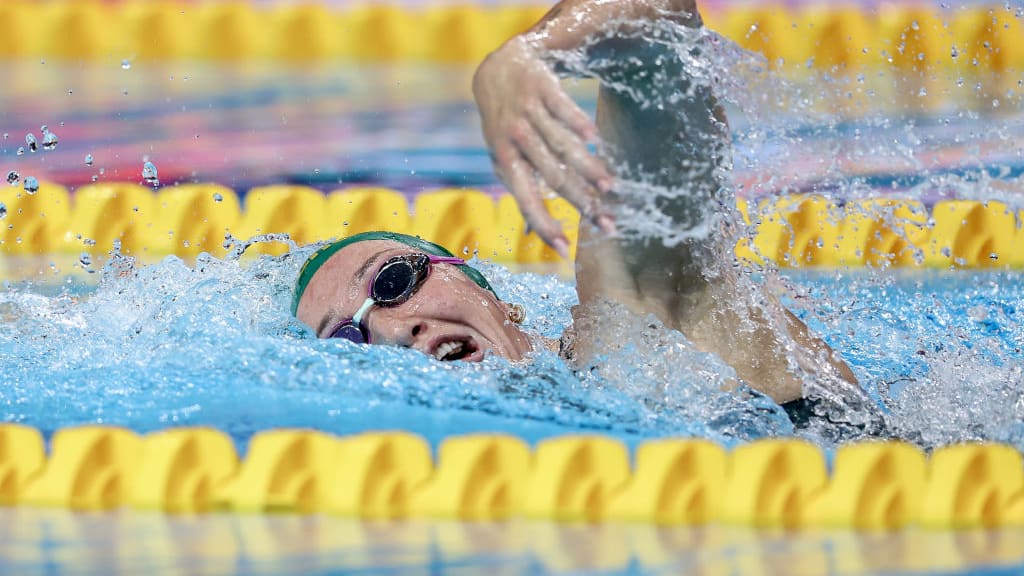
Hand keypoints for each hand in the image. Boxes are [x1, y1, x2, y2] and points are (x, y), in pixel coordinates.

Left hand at [473, 36, 615, 257]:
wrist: (497, 69)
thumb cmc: (504, 123)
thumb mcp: (503, 154)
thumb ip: (520, 186)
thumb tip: (534, 230)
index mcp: (506, 161)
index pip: (527, 200)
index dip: (545, 225)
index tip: (566, 249)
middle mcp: (516, 139)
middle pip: (554, 177)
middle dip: (583, 203)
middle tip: (608, 223)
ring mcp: (529, 113)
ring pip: (562, 146)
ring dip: (589, 169)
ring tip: (611, 187)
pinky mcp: (543, 89)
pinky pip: (563, 109)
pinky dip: (579, 124)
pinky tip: (595, 140)